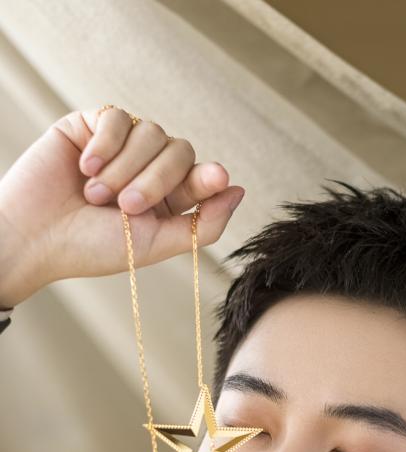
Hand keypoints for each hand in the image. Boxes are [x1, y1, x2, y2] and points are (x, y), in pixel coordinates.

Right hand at [0, 106, 244, 305]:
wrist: (34, 237)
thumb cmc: (90, 248)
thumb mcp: (152, 244)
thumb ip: (200, 225)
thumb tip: (238, 192)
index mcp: (167, 200)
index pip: (201, 176)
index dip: (208, 177)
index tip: (216, 178)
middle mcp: (148, 169)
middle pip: (180, 151)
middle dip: (157, 179)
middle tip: (125, 206)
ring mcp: (122, 146)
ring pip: (151, 132)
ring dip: (126, 168)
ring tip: (95, 195)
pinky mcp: (92, 125)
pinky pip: (118, 118)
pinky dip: (106, 144)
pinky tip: (84, 167)